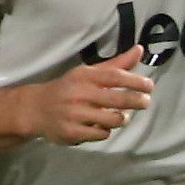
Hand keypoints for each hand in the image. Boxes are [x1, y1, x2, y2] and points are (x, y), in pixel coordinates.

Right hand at [16, 45, 153, 144]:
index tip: (149, 86)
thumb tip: (140, 50)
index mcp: (84, 76)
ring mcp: (74, 115)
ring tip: (121, 115)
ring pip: (113, 120)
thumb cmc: (69, 88)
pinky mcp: (72, 133)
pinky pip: (101, 134)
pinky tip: (101, 125)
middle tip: (145, 102)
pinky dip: (106, 131)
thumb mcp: (88, 73)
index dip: (135, 81)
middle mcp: (79, 94)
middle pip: (118, 99)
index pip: (115, 76)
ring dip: (122, 118)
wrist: (35, 109)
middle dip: (137, 101)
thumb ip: (116, 64)